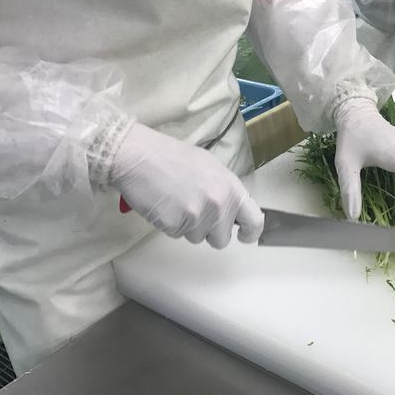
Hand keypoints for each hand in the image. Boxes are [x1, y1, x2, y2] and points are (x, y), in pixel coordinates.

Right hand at [110, 123, 263, 247]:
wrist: (140, 156)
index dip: (250, 233)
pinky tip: (164, 205)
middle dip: (209, 231)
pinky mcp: (174, 225)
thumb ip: (226, 190)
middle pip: (221, 239)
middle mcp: (218, 204)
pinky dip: (170, 224)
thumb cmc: (173, 157)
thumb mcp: (210, 167)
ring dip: (188, 226)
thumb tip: (234, 208)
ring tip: (176, 201)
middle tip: (195, 211)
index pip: (254, 221)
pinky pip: (176, 235)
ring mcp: (197, 216)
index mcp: (231, 188)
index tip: (244, 236)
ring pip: (197, 238)